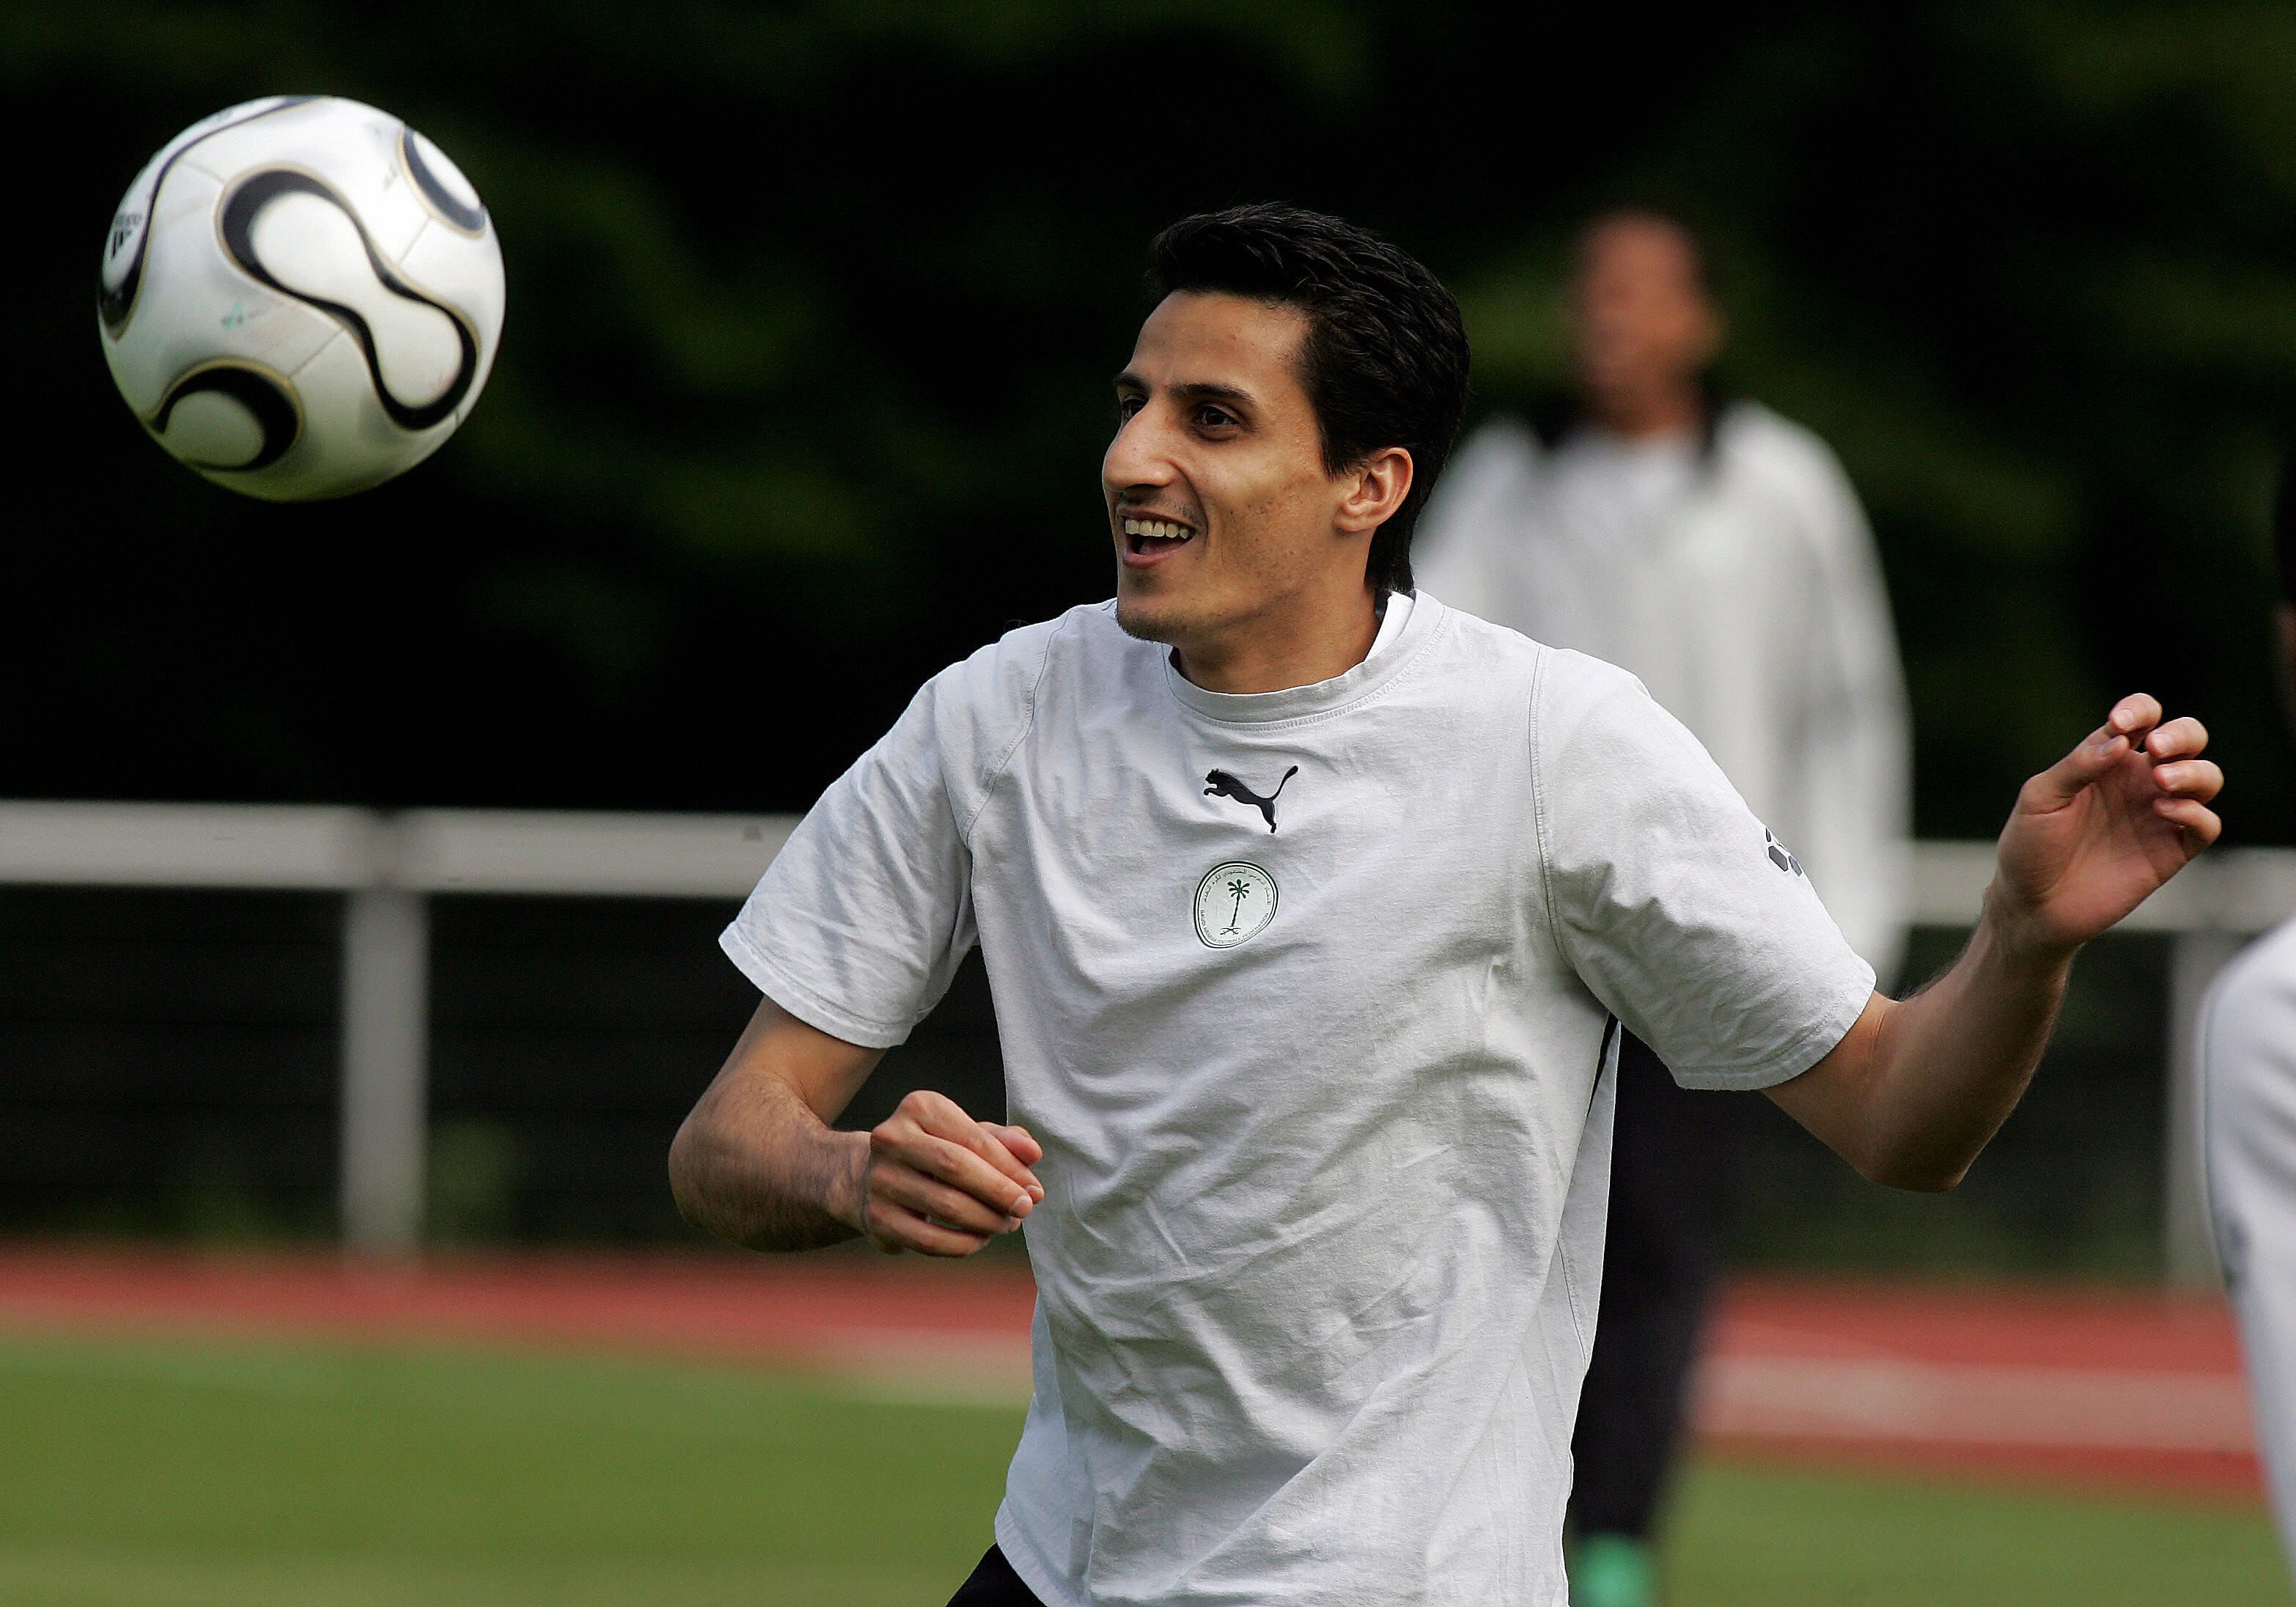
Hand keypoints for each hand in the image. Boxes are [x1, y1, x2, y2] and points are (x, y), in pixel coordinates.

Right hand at [845, 1089, 1044, 1256]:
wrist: (870, 1178)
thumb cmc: (933, 1153)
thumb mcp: (966, 1136)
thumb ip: (1003, 1141)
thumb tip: (1032, 1153)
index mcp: (919, 1108)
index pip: (974, 1140)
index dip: (1010, 1169)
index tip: (1035, 1190)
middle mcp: (891, 1138)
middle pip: (957, 1169)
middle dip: (1000, 1193)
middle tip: (1025, 1210)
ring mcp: (880, 1179)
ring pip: (947, 1207)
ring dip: (986, 1222)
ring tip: (1005, 1224)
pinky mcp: (877, 1218)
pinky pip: (930, 1241)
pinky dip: (963, 1244)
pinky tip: (978, 1239)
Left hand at [1988, 693, 2222, 961]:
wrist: (2032, 905)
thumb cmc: (2030, 847)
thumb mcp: (2040, 798)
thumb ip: (2077, 766)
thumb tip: (2120, 739)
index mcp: (2105, 761)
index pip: (2140, 718)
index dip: (2139, 709)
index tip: (2120, 722)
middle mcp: (2138, 782)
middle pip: (2187, 740)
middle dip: (2182, 734)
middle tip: (2155, 748)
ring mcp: (2157, 815)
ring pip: (2206, 778)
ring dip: (2193, 771)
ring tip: (2161, 781)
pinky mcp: (2169, 852)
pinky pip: (2205, 825)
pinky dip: (2195, 812)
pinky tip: (2165, 811)